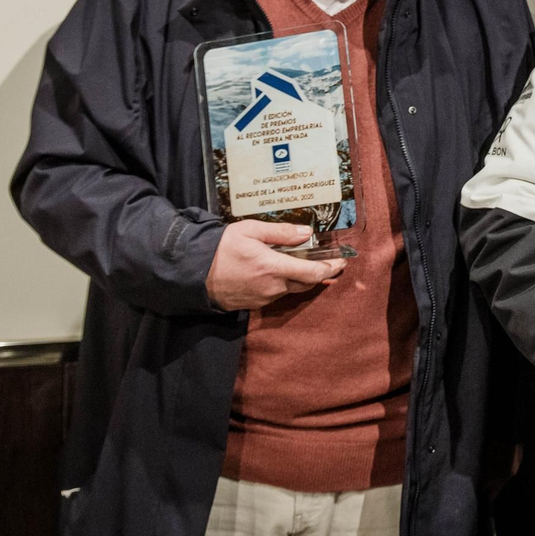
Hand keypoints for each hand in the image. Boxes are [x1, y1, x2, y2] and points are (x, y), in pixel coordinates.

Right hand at [205, 221, 343, 310]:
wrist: (192, 272)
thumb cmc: (220, 248)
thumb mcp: (250, 231)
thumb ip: (281, 233)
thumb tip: (307, 233)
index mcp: (274, 268)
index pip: (313, 273)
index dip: (331, 268)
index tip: (342, 260)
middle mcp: (272, 287)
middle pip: (307, 283)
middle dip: (321, 273)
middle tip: (331, 262)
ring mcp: (264, 298)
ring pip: (292, 289)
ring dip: (302, 279)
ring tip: (307, 264)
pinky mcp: (255, 304)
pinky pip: (277, 294)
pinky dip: (286, 284)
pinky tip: (283, 273)